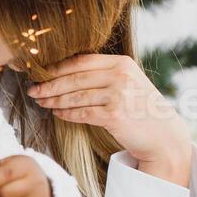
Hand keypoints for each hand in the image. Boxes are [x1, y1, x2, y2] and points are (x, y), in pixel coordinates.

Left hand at [26, 54, 192, 184]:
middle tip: (33, 90)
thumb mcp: (128, 82)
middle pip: (75, 78)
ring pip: (75, 96)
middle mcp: (121, 76)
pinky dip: (66, 114)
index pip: (81, 61)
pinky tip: (57, 114)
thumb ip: (104, 74)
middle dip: (49, 85)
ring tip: (41, 102)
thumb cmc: (141, 109)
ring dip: (54, 100)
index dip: (57, 68)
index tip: (40, 74)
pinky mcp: (114, 116)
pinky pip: (82, 113)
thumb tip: (66, 73)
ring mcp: (118, 95)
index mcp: (122, 63)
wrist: (163, 135)